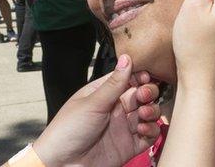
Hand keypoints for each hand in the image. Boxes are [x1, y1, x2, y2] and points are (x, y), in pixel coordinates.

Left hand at [33, 55, 160, 166]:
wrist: (62, 165)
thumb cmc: (67, 131)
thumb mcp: (92, 103)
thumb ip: (114, 83)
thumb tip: (126, 58)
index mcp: (104, 95)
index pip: (128, 79)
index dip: (140, 76)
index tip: (145, 76)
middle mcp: (116, 110)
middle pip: (141, 95)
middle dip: (148, 92)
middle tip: (144, 96)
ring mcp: (123, 128)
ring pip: (148, 114)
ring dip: (152, 111)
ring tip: (144, 114)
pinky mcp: (129, 146)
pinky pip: (149, 136)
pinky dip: (151, 131)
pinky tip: (143, 129)